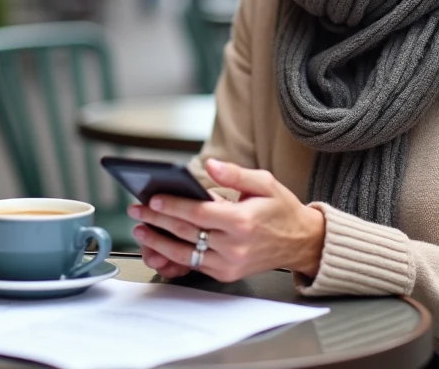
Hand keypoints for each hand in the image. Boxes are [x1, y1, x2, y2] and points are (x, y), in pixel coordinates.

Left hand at [129, 159, 325, 282]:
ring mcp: (229, 264)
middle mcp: (234, 246)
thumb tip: (210, 165)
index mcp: (242, 221)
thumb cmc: (282, 210)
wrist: (301, 243)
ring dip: (158, 242)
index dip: (172, 206)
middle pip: (186, 232)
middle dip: (157, 221)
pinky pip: (194, 265)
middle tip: (137, 211)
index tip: (152, 199)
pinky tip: (159, 246)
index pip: (198, 213)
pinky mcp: (227, 273)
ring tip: (140, 231)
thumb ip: (235, 173)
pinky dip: (174, 256)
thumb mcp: (264, 183)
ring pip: (185, 253)